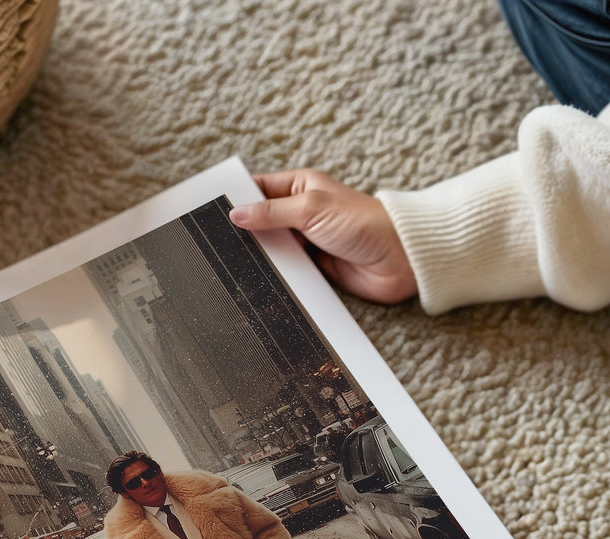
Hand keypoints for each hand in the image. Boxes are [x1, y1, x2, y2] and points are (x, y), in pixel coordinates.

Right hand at [229, 170, 416, 303]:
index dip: (236, 198)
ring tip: (229, 264)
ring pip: (271, 249)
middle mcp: (301, 213)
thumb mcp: (311, 209)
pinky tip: (256, 280)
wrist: (398, 260)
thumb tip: (237, 214)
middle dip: (243, 231)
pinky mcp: (313, 267)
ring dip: (257, 256)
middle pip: (261, 221)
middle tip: (214, 242)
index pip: (258, 189)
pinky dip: (274, 275)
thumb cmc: (363, 222)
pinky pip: (286, 271)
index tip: (211, 210)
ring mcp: (306, 241)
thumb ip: (271, 212)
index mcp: (300, 187)